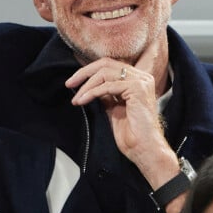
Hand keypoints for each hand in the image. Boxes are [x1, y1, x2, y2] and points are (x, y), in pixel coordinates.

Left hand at [66, 41, 177, 186]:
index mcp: (137, 79)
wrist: (143, 149)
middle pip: (105, 64)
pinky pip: (107, 86)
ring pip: (104, 73)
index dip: (89, 71)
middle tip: (69, 84)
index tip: (73, 82)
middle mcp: (142, 77)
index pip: (109, 65)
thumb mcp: (113, 106)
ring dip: (86, 86)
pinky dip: (91, 93)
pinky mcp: (137, 89)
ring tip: (76, 98)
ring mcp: (141, 81)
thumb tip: (89, 84)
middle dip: (84, 73)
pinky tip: (82, 101)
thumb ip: (105, 93)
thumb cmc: (131, 133)